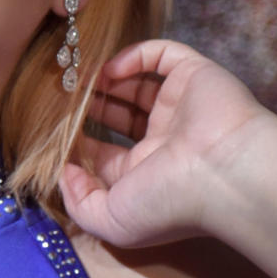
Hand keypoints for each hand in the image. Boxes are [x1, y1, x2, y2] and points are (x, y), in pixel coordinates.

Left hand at [59, 39, 274, 246]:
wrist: (226, 174)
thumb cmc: (169, 204)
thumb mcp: (111, 222)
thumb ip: (79, 201)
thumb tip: (62, 172)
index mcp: (145, 174)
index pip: (103, 154)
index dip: (75, 141)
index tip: (50, 130)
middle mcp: (163, 140)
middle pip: (118, 116)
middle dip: (88, 106)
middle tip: (59, 96)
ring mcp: (179, 107)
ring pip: (137, 85)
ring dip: (105, 80)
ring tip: (77, 78)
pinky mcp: (195, 76)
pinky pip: (162, 56)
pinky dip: (135, 56)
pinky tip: (111, 69)